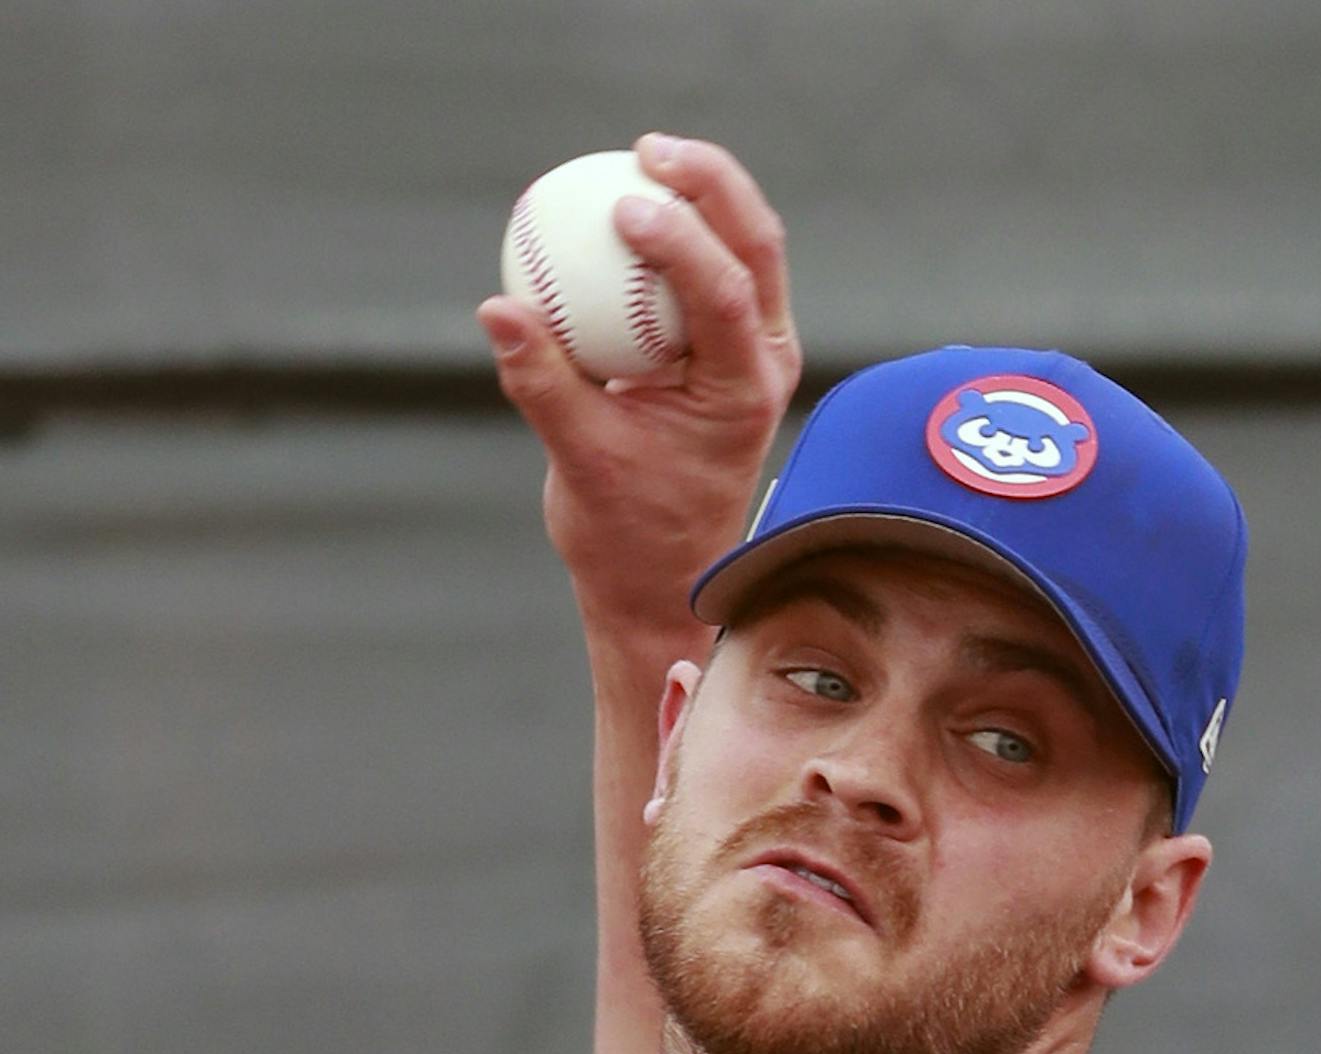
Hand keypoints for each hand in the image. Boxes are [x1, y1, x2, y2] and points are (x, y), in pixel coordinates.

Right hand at [478, 134, 802, 644]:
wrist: (658, 575)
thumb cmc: (625, 532)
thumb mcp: (578, 463)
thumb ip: (540, 383)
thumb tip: (495, 309)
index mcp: (743, 394)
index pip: (726, 294)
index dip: (680, 240)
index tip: (622, 211)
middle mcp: (763, 364)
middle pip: (756, 246)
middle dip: (712, 183)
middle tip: (647, 149)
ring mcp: (753, 351)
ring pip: (745, 246)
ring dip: (703, 191)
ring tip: (642, 155)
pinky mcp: (727, 346)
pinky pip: (706, 268)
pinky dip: (672, 230)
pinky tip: (621, 200)